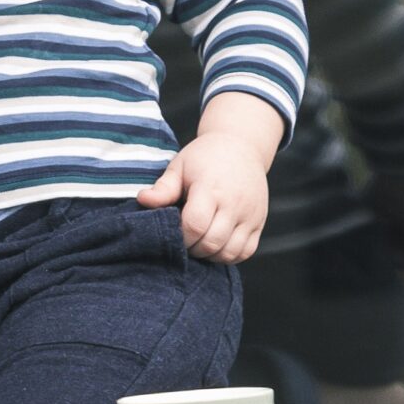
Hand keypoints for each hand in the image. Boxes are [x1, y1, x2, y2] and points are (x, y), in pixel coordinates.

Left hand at [137, 133, 270, 261]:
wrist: (242, 147)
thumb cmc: (205, 157)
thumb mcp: (180, 166)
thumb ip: (163, 188)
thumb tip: (143, 200)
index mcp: (211, 188)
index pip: (194, 225)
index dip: (180, 236)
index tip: (173, 231)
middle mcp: (234, 203)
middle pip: (211, 243)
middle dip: (192, 248)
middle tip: (184, 240)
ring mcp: (250, 214)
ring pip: (229, 252)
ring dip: (210, 255)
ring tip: (199, 243)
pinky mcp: (260, 222)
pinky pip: (246, 252)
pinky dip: (229, 255)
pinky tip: (216, 245)